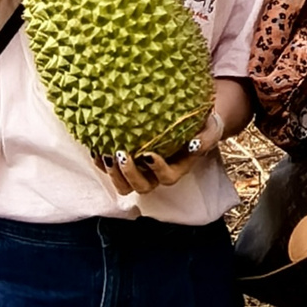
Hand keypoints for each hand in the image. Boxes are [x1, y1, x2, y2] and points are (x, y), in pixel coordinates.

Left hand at [92, 111, 223, 193]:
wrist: (189, 119)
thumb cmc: (201, 125)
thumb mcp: (210, 129)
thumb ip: (205, 139)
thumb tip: (193, 145)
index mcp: (177, 169)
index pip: (167, 178)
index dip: (157, 170)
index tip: (148, 154)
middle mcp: (157, 175)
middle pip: (141, 187)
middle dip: (129, 174)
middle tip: (122, 153)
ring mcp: (141, 171)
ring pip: (123, 185)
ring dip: (113, 173)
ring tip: (107, 153)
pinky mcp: (127, 163)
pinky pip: (111, 169)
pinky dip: (101, 161)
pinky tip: (96, 146)